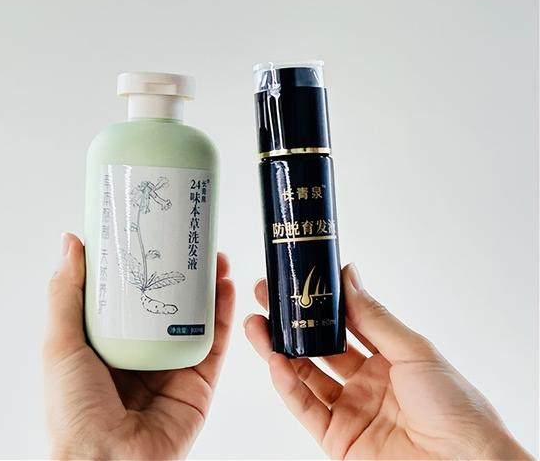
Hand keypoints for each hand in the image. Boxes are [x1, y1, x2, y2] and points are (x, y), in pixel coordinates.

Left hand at [44, 233, 234, 458]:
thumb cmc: (73, 414)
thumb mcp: (60, 345)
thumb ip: (66, 294)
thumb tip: (70, 244)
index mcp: (105, 346)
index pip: (127, 299)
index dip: (140, 269)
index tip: (151, 239)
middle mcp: (140, 356)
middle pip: (166, 306)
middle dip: (181, 276)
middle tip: (191, 245)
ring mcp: (171, 370)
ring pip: (195, 321)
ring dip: (208, 290)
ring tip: (214, 259)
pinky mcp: (197, 386)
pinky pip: (214, 346)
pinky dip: (223, 317)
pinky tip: (226, 290)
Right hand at [244, 264, 531, 459]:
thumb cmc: (457, 409)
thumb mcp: (414, 351)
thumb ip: (374, 317)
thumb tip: (349, 277)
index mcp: (389, 358)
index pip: (345, 323)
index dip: (321, 301)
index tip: (300, 278)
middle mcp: (366, 382)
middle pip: (318, 347)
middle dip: (291, 322)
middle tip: (266, 297)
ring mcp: (350, 409)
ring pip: (305, 375)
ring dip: (278, 350)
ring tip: (257, 324)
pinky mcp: (337, 438)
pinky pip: (305, 407)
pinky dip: (287, 385)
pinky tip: (274, 362)